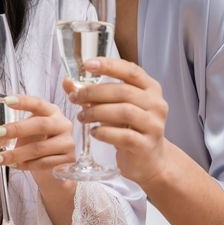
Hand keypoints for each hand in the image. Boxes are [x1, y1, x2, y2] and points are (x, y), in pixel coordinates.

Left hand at [0, 96, 73, 182]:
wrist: (54, 167)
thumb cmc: (34, 143)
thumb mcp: (19, 133)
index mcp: (50, 111)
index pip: (37, 103)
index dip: (23, 101)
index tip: (6, 100)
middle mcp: (62, 123)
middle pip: (39, 125)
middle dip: (14, 129)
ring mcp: (67, 142)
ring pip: (38, 148)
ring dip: (14, 154)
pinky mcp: (68, 160)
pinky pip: (43, 163)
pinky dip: (25, 166)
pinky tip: (13, 166)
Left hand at [65, 57, 169, 184]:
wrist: (149, 160)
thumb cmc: (129, 128)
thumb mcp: (113, 107)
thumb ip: (91, 94)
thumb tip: (67, 82)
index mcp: (150, 89)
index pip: (131, 71)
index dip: (109, 65)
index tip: (87, 64)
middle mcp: (156, 104)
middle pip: (123, 91)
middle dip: (94, 93)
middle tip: (74, 97)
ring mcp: (154, 125)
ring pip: (123, 112)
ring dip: (97, 112)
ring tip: (82, 117)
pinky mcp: (146, 145)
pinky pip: (123, 135)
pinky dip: (104, 132)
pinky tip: (94, 133)